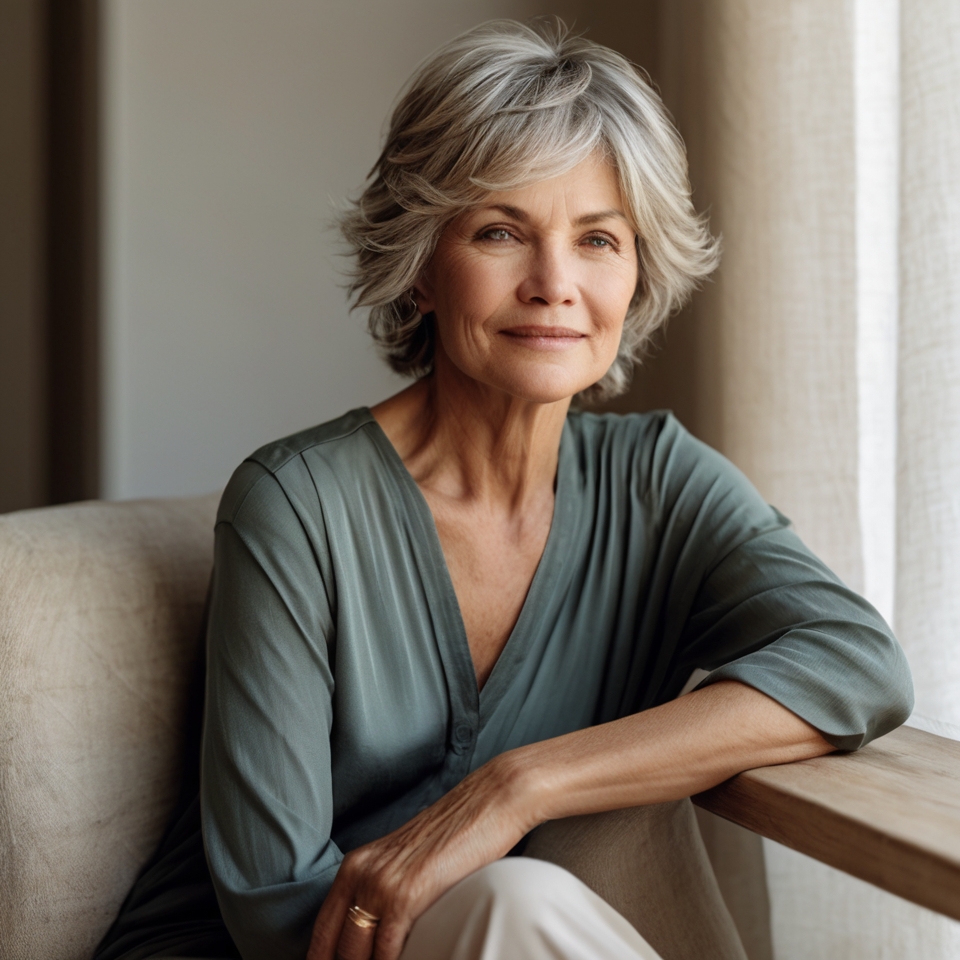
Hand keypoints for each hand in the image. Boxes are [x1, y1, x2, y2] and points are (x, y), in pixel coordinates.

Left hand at [307, 754, 532, 959]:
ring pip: (356, 956)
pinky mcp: (406, 896)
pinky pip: (387, 953)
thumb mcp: (404, 862)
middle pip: (339, 949)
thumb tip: (376, 935)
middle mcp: (361, 874)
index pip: (323, 933)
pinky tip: (417, 959)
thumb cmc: (455, 835)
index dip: (325, 959)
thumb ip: (382, 892)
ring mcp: (381, 885)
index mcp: (355, 866)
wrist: (488, 802)